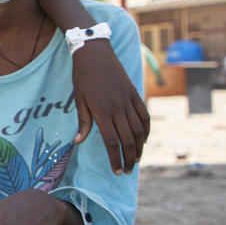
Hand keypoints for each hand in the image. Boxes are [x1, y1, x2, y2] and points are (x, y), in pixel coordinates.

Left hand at [71, 40, 149, 172]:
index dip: (115, 159)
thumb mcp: (79, 100)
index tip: (116, 171)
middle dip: (128, 158)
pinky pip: (145, 116)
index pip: (111, 142)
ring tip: (136, 159)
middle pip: (128, 140)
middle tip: (127, 170)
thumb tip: (78, 142)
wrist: (95, 53)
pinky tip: (144, 139)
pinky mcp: (135, 94)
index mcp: (102, 112)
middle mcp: (117, 108)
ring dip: (140, 147)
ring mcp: (128, 101)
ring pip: (139, 130)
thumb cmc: (82, 77)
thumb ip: (83, 122)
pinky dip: (147, 129)